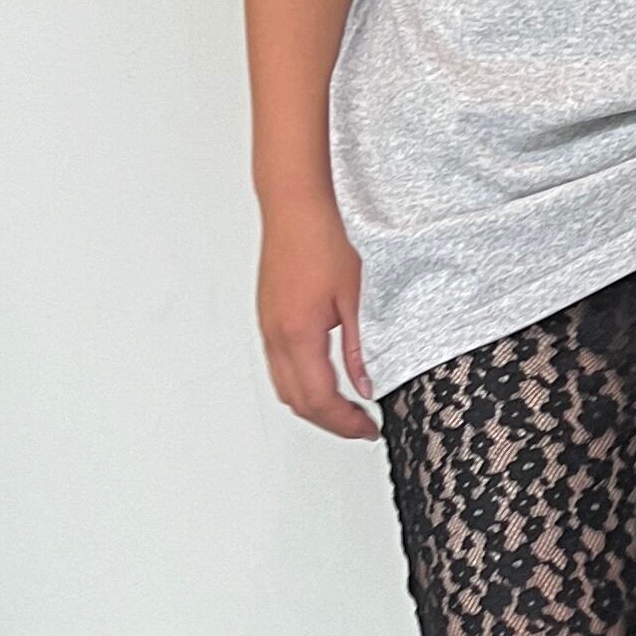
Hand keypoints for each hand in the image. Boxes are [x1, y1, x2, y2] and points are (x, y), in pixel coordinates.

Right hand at [258, 201, 376, 435]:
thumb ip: (359, 348)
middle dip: (330, 422)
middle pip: (297, 401)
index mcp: (299, 333)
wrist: (295, 206)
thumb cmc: (323, 238)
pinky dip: (301, 384)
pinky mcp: (268, 318)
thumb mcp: (355, 297)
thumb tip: (366, 385)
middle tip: (361, 427)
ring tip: (346, 409)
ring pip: (285, 387)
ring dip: (313, 406)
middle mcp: (276, 335)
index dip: (345, 422)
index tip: (368, 429)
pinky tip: (324, 380)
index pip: (319, 399)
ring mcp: (268, 328)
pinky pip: (279, 367)